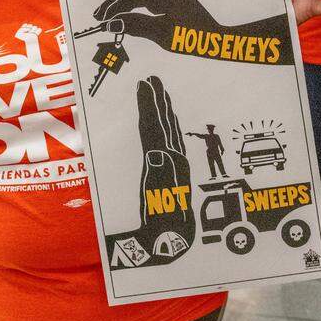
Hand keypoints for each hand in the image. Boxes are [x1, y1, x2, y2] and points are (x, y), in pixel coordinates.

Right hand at [87, 0, 291, 63]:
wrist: (216, 39)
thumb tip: (110, 23)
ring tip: (107, 14)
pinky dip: (133, 2)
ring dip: (121, 0)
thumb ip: (133, 25)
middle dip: (113, 2)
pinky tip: (124, 12)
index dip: (112, 8)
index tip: (100, 20)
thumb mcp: (159, 33)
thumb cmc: (191, 37)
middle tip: (98, 17)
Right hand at [105, 77, 196, 269]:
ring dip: (164, 109)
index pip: (155, 127)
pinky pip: (171, 140)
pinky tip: (168, 119)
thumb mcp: (157, 202)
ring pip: (169, 130)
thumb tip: (158, 155)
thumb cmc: (159, 226)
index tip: (144, 85)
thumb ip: (158, 177)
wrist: (170, 242)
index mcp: (165, 164)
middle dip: (158, 100)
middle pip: (164, 123)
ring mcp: (175, 164)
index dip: (149, 105)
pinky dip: (167, 126)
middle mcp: (173, 160)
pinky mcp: (175, 170)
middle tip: (153, 78)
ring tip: (160, 91)